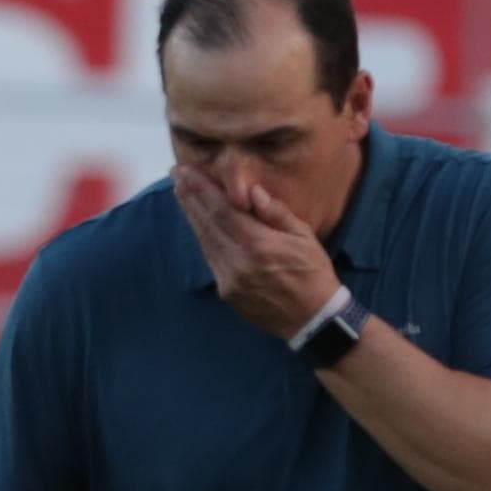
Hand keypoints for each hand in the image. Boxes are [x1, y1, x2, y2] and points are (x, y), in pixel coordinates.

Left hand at [173, 167, 341, 339]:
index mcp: (258, 244)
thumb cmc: (313, 274)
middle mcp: (238, 261)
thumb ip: (276, 213)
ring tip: (182, 193)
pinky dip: (203, 238)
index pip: (221, 209)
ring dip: (192, 216)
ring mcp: (230, 279)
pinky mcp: (227, 292)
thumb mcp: (304, 237)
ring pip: (205, 241)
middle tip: (176, 174)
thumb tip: (252, 191)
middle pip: (207, 223)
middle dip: (190, 197)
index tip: (187, 170)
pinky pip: (211, 259)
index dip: (202, 189)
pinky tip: (198, 223)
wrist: (313, 320)